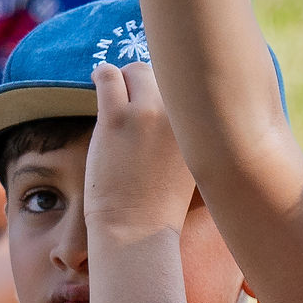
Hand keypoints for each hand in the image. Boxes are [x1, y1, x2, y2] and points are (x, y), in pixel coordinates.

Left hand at [86, 59, 197, 239]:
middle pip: (163, 74)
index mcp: (203, 128)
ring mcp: (148, 115)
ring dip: (123, 80)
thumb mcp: (191, 166)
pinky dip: (102, 75)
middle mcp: (180, 117)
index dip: (169, 90)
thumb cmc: (160, 205)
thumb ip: (188, 135)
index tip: (155, 99)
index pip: (188, 87)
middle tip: (132, 101)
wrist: (137, 231)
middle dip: (145, 84)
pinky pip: (108, 76)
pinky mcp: (116, 119)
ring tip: (114, 96)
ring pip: (135, 70)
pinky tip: (99, 81)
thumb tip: (174, 104)